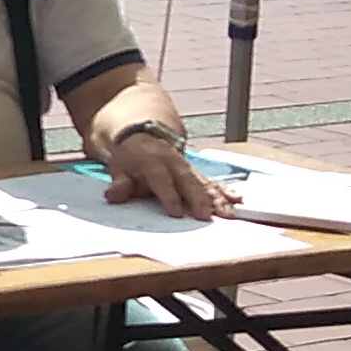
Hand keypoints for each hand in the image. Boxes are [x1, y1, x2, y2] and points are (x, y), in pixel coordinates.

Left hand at [101, 130, 224, 218]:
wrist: (144, 135)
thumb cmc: (131, 159)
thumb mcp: (119, 168)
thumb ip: (120, 183)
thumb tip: (112, 195)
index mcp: (153, 162)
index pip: (161, 180)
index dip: (169, 196)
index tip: (176, 213)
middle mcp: (174, 163)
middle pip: (188, 181)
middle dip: (198, 198)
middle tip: (205, 215)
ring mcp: (188, 166)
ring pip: (204, 182)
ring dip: (216, 197)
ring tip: (227, 212)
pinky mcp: (197, 171)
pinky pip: (213, 181)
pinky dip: (225, 190)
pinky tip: (237, 198)